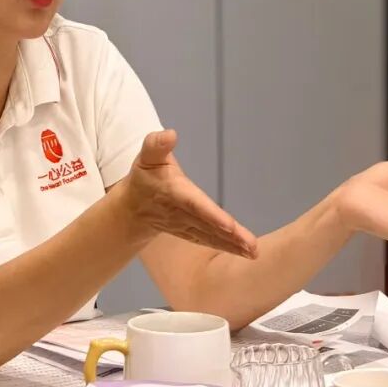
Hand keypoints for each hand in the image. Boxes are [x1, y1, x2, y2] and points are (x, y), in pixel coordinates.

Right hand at [122, 130, 257, 257]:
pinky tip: (247, 252)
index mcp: (173, 192)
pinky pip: (211, 242)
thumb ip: (156, 144)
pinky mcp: (192, 234)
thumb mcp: (146, 156)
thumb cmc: (145, 176)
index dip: (211, 214)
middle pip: (208, 225)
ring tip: (255, 251)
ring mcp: (186, 227)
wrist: (132, 208)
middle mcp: (181, 213)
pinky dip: (229, 248)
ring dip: (234, 245)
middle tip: (252, 245)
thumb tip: (171, 134)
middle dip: (230, 235)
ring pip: (212, 237)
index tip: (229, 225)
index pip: (194, 204)